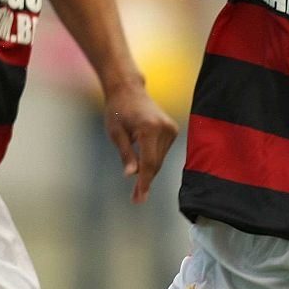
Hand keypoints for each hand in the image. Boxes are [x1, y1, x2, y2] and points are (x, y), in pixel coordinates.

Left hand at [102, 81, 179, 202]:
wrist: (128, 89)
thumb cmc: (118, 110)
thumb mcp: (115, 133)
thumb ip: (126, 154)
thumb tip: (132, 175)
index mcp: (149, 128)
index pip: (149, 162)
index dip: (144, 182)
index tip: (140, 198)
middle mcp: (164, 128)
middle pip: (156, 163)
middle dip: (145, 181)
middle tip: (136, 199)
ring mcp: (171, 128)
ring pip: (160, 159)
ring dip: (149, 172)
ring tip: (137, 189)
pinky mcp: (172, 130)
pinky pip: (161, 153)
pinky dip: (152, 161)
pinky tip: (142, 169)